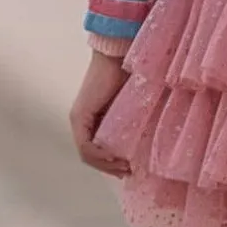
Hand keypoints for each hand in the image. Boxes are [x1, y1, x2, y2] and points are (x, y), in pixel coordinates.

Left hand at [69, 51, 130, 176]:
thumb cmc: (129, 76)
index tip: (129, 168)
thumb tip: (147, 142)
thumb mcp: (131, 106)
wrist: (118, 55)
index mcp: (92, 120)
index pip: (97, 151)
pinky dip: (99, 156)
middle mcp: (81, 122)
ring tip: (124, 167)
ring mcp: (78, 119)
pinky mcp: (79, 116)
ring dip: (105, 165)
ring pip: (87, 154)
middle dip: (109, 168)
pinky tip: (114, 158)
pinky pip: (85, 146)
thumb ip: (132, 121)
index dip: (111, 165)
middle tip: (128, 172)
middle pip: (91, 156)